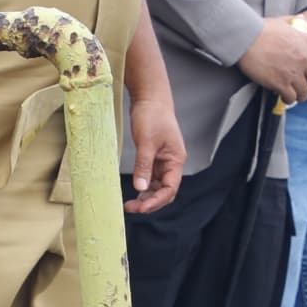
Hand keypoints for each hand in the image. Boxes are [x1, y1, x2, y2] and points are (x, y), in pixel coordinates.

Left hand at [126, 89, 186, 214]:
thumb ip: (144, 166)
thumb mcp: (146, 142)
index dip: (156, 201)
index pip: (170, 188)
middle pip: (165, 191)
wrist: (150, 98)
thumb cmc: (152, 116)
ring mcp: (163, 161)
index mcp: (176, 160)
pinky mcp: (154, 157)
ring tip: (131, 204)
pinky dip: (144, 186)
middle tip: (132, 208)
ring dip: (146, 196)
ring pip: (158, 186)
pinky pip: (151, 177)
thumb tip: (140, 188)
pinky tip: (134, 191)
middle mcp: (172, 163)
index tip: (141, 208)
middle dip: (151, 202)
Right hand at [239, 14, 306, 104]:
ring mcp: (293, 73)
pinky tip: (283, 96)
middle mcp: (304, 59)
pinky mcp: (281, 83)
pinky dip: (288, 99)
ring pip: (305, 92)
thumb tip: (301, 19)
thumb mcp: (282, 21)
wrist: (246, 39)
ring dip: (300, 94)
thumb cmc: (260, 29)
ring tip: (294, 93)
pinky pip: (291, 98)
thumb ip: (295, 21)